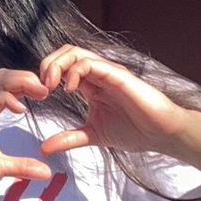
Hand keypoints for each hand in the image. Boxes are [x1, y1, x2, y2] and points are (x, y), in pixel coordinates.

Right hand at [0, 68, 54, 199]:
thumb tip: (46, 172)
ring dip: (22, 82)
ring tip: (41, 92)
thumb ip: (21, 166)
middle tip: (47, 89)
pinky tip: (22, 110)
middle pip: (5, 76)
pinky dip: (8, 99)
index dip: (28, 85)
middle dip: (28, 78)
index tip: (45, 95)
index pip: (7, 87)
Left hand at [36, 45, 189, 155]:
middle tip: (41, 87)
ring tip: (51, 86)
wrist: (161, 134)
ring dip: (57, 65)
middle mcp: (98, 74)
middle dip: (48, 65)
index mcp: (91, 84)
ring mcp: (108, 72)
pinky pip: (92, 64)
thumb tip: (44, 148)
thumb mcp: (93, 135)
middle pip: (65, 53)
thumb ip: (69, 139)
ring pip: (76, 53)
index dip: (46, 75)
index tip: (39, 95)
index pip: (62, 66)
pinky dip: (75, 72)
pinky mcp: (118, 75)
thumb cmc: (134, 130)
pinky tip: (70, 89)